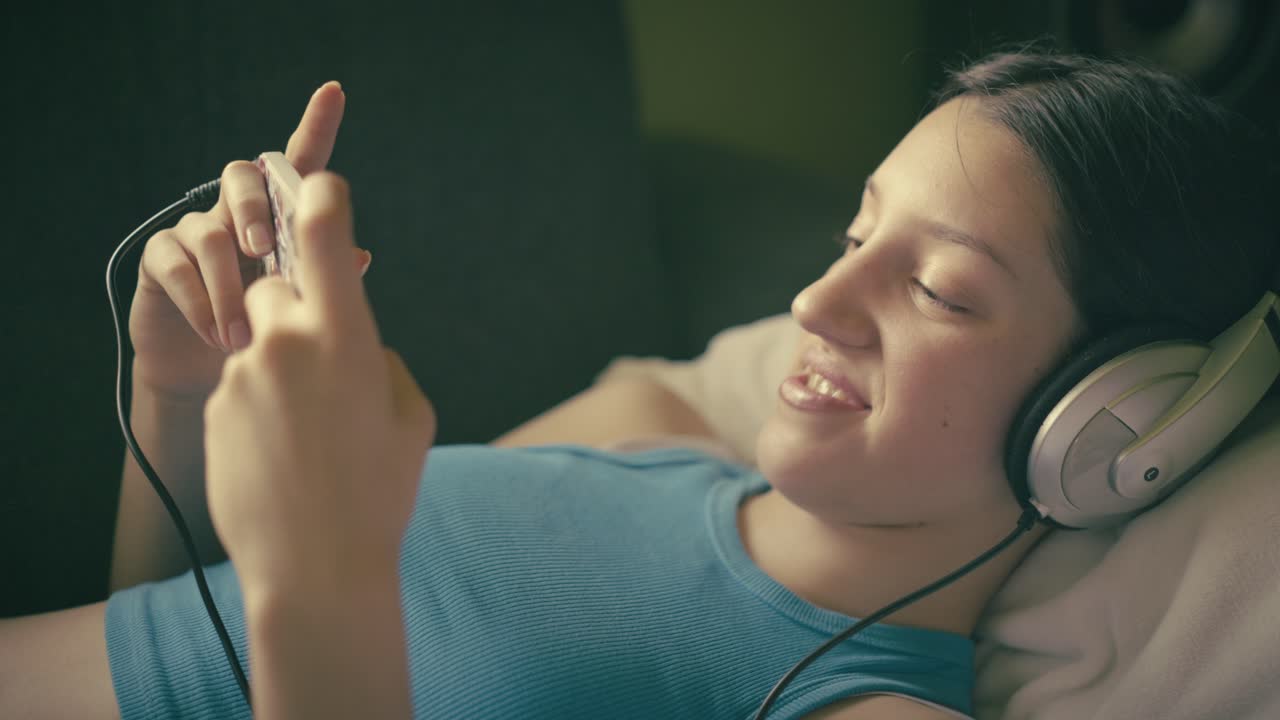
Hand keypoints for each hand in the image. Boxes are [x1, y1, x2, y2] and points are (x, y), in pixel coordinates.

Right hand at [129, 80, 370, 401]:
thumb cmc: (263, 333)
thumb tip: (362, 255)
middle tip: (264, 252)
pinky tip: (217, 334)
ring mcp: (195, 232)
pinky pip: (178, 266)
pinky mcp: (161, 259)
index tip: (334, 92)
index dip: (316, 127)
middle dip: (255, 210)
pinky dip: (201, 303)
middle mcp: (235, 213)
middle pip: (243, 179)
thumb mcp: (300, 309)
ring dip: (230, 287)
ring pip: (212, 233)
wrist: (206, 375)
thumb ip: (325, 277)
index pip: (298, 165)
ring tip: (243, 335)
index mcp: (278, 220)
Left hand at [203, 172, 435, 594]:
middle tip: (325, 362)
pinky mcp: (215, 407)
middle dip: (299, 308)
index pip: (325, 233)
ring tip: (309, 431)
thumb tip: (359, 345)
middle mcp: (285, 342)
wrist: (316, 567)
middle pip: (279, 286)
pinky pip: (241, 382)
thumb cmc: (379, 493)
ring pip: (259, 338)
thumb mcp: (412, 417)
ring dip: (281, 364)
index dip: (320, 197)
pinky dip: (260, 404)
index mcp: (346, 337)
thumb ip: (384, 360)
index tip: (318, 183)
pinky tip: (284, 453)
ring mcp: (242, 375)